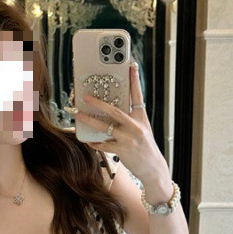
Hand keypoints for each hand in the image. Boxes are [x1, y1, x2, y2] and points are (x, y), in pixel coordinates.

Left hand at [73, 62, 168, 184]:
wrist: (153, 168)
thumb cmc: (144, 147)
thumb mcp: (142, 129)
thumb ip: (130, 119)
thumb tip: (112, 110)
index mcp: (141, 118)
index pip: (138, 95)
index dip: (134, 80)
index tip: (131, 65)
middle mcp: (136, 126)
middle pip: (115, 110)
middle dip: (99, 103)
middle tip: (86, 97)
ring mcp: (129, 139)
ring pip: (105, 127)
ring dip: (89, 120)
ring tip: (78, 115)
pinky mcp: (123, 151)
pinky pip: (104, 145)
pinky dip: (95, 143)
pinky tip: (89, 140)